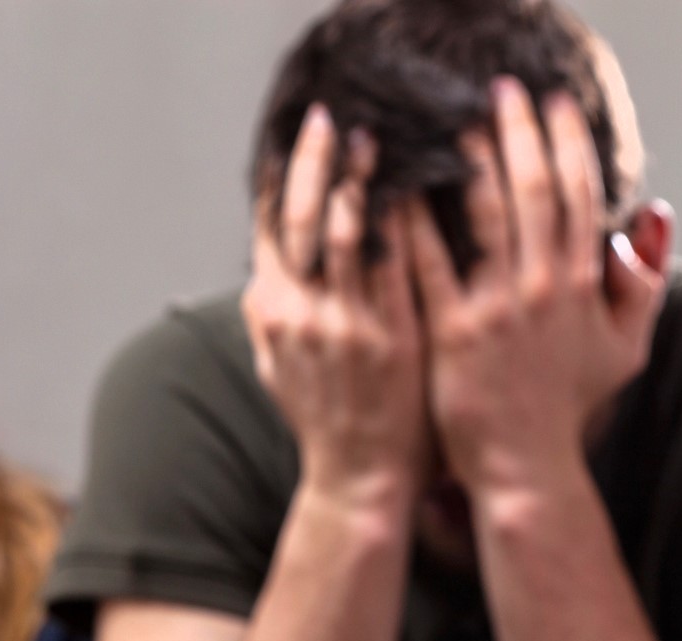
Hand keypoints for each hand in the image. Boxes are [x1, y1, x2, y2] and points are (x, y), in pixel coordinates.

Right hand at [242, 103, 430, 506]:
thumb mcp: (276, 370)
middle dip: (314, 163)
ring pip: (348, 230)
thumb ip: (269, 320)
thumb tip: (263, 279)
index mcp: (271, 314)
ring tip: (376, 139)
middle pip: (301, 218)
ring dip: (361, 178)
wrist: (360, 479)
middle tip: (331, 121)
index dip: (278, 181)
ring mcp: (344, 323)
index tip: (293, 143)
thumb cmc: (327, 424)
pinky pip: (397, 261)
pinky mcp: (390, 335)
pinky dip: (404, 219)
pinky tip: (419, 189)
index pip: (266, 230)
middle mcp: (299, 313)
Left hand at [406, 79, 665, 497]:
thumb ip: (641, 283)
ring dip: (468, 165)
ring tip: (449, 127)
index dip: (569, 145)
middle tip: (500, 94)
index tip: (554, 107)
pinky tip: (393, 195)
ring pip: (485, 217)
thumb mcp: (622, 348)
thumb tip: (655, 219)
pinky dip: (411, 228)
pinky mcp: (452, 334)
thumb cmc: (565, 410)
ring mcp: (497, 310)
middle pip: (536, 191)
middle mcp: (543, 289)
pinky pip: (427, 267)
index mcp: (581, 286)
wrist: (523, 470)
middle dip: (520, 135)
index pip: (581, 197)